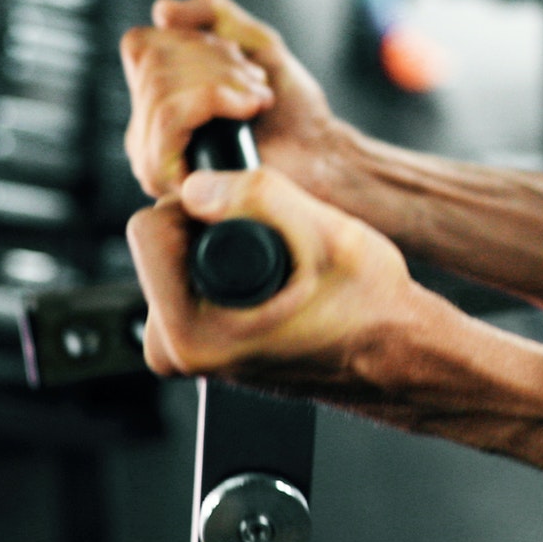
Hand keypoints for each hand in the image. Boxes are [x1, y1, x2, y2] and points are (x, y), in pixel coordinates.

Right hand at [120, 0, 344, 199]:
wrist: (318, 152)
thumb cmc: (289, 108)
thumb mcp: (250, 40)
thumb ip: (209, 12)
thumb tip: (162, 11)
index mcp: (156, 97)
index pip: (140, 45)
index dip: (193, 38)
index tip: (238, 59)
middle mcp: (143, 128)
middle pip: (152, 62)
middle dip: (214, 59)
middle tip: (255, 82)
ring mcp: (150, 156)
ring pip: (159, 87)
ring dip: (222, 80)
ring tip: (256, 98)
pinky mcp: (166, 176)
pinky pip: (170, 115)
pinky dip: (215, 97)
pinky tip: (248, 109)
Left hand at [126, 166, 437, 392]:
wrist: (394, 355)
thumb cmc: (370, 308)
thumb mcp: (326, 234)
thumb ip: (257, 197)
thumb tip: (195, 186)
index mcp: (192, 334)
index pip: (148, 229)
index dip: (204, 203)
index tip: (252, 218)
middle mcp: (178, 351)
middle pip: (159, 243)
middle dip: (212, 227)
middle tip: (275, 247)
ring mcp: (185, 353)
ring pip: (176, 259)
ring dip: (221, 247)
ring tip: (279, 269)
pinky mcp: (197, 349)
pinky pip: (190, 282)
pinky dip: (225, 269)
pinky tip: (270, 282)